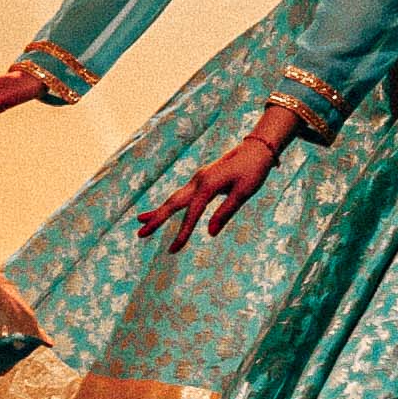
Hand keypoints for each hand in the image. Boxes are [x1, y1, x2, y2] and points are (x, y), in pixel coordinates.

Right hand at [137, 139, 278, 253]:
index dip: (182, 233)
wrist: (257, 148)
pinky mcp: (201, 179)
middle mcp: (199, 180)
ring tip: (140, 221)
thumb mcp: (244, 192)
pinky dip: (170, 204)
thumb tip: (210, 233)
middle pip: (174, 203)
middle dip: (157, 219)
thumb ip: (225, 212)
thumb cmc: (253, 171)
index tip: (173, 250)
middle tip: (140, 234)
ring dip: (159, 211)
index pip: (192, 214)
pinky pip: (182, 194)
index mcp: (209, 184)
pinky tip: (161, 210)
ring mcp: (198, 179)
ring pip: (175, 197)